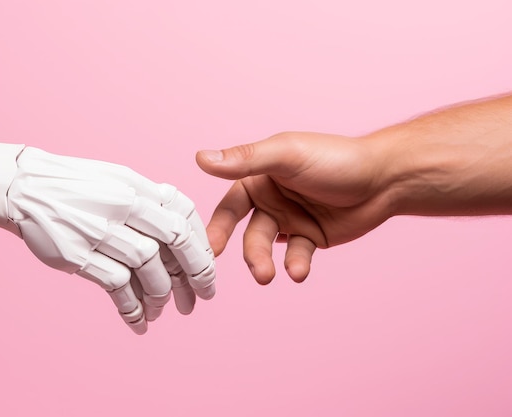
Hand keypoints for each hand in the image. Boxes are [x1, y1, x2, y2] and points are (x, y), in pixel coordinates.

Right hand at [7, 147, 215, 333]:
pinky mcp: (78, 255)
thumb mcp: (117, 180)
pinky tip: (139, 321)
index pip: (184, 214)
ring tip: (164, 310)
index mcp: (136, 186)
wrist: (24, 187)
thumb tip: (183, 231)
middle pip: (174, 243)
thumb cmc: (76, 185)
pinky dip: (132, 307)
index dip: (201, 243)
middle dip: (196, 274)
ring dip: (161, 295)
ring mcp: (100, 231)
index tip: (207, 265)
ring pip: (148, 267)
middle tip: (203, 297)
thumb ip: (150, 201)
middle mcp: (122, 206)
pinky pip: (116, 286)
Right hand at [196, 132, 391, 283]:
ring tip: (267, 275)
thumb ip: (245, 160)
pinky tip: (299, 270)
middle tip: (248, 267)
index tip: (209, 247)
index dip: (218, 225)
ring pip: (269, 247)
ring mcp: (290, 220)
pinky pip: (296, 255)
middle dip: (249, 252)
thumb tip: (202, 159)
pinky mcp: (310, 237)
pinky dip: (296, 264)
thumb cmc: (335, 159)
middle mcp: (271, 199)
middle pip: (249, 231)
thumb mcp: (287, 156)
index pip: (230, 204)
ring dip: (266, 261)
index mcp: (260, 177)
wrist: (384, 180)